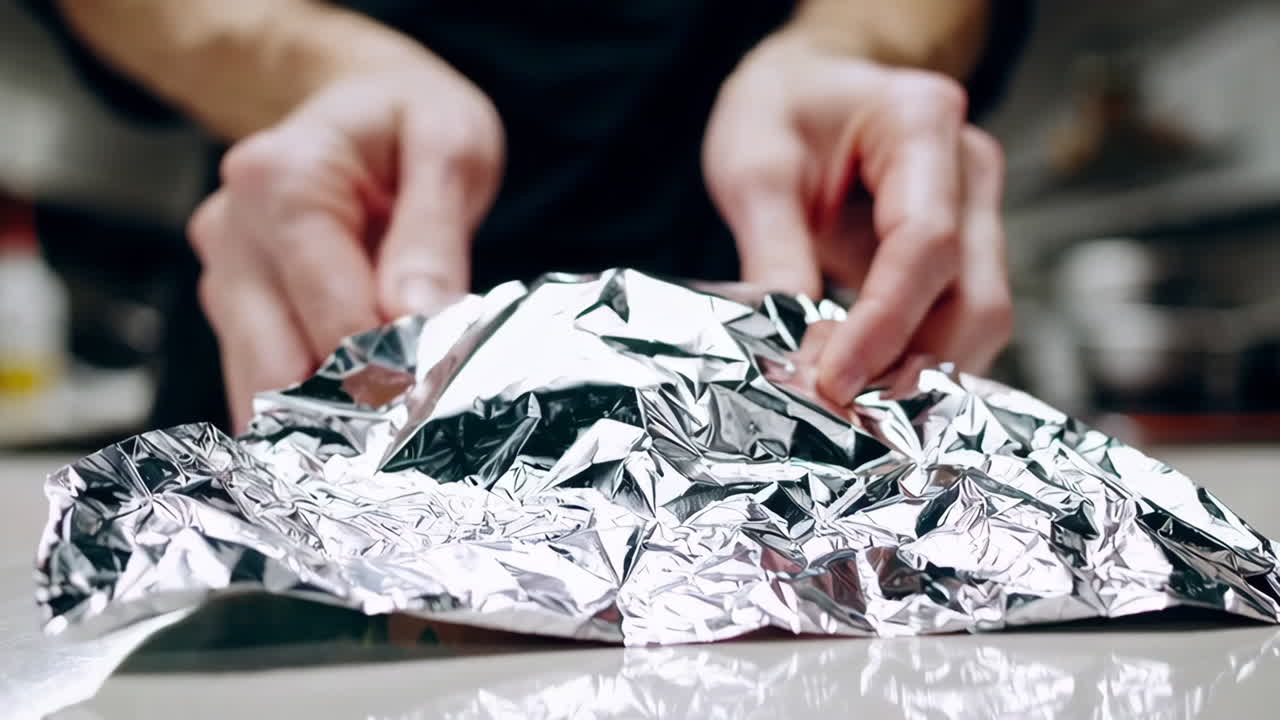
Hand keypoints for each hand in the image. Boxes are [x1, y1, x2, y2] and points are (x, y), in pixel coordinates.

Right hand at [189, 67, 502, 430]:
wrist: (365, 102)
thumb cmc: (409, 119)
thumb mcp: (449, 147)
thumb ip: (433, 234)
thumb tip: (417, 320)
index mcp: (282, 182)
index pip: (334, 317)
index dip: (391, 373)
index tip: (439, 401)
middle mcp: (233, 230)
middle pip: (280, 367)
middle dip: (352, 415)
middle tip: (415, 439)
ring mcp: (224, 272)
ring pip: (260, 388)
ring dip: (324, 425)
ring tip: (390, 440)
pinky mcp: (232, 305)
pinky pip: (261, 380)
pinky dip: (307, 413)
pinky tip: (356, 423)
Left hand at [703, 34, 1010, 405]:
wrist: (806, 88)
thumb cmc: (780, 110)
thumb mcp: (753, 167)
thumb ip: (774, 252)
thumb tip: (796, 354)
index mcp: (922, 121)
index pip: (926, 242)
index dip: (885, 324)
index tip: (834, 382)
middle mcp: (970, 168)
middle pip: (974, 296)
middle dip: (912, 366)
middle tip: (838, 413)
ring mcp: (977, 212)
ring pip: (977, 319)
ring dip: (920, 375)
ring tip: (848, 411)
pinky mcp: (963, 252)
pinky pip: (956, 320)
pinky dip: (916, 361)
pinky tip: (867, 388)